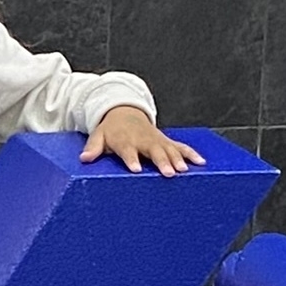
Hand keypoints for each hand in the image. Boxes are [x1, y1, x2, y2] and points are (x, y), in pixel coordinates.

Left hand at [81, 106, 206, 173]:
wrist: (124, 112)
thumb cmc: (111, 130)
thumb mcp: (99, 136)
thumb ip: (93, 147)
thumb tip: (84, 158)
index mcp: (125, 140)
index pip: (128, 151)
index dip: (132, 159)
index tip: (137, 169)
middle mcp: (143, 140)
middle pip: (153, 151)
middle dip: (162, 161)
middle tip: (168, 173)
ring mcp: (157, 140)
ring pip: (169, 149)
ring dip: (178, 159)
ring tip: (184, 170)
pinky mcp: (166, 141)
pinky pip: (181, 146)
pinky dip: (191, 153)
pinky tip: (201, 162)